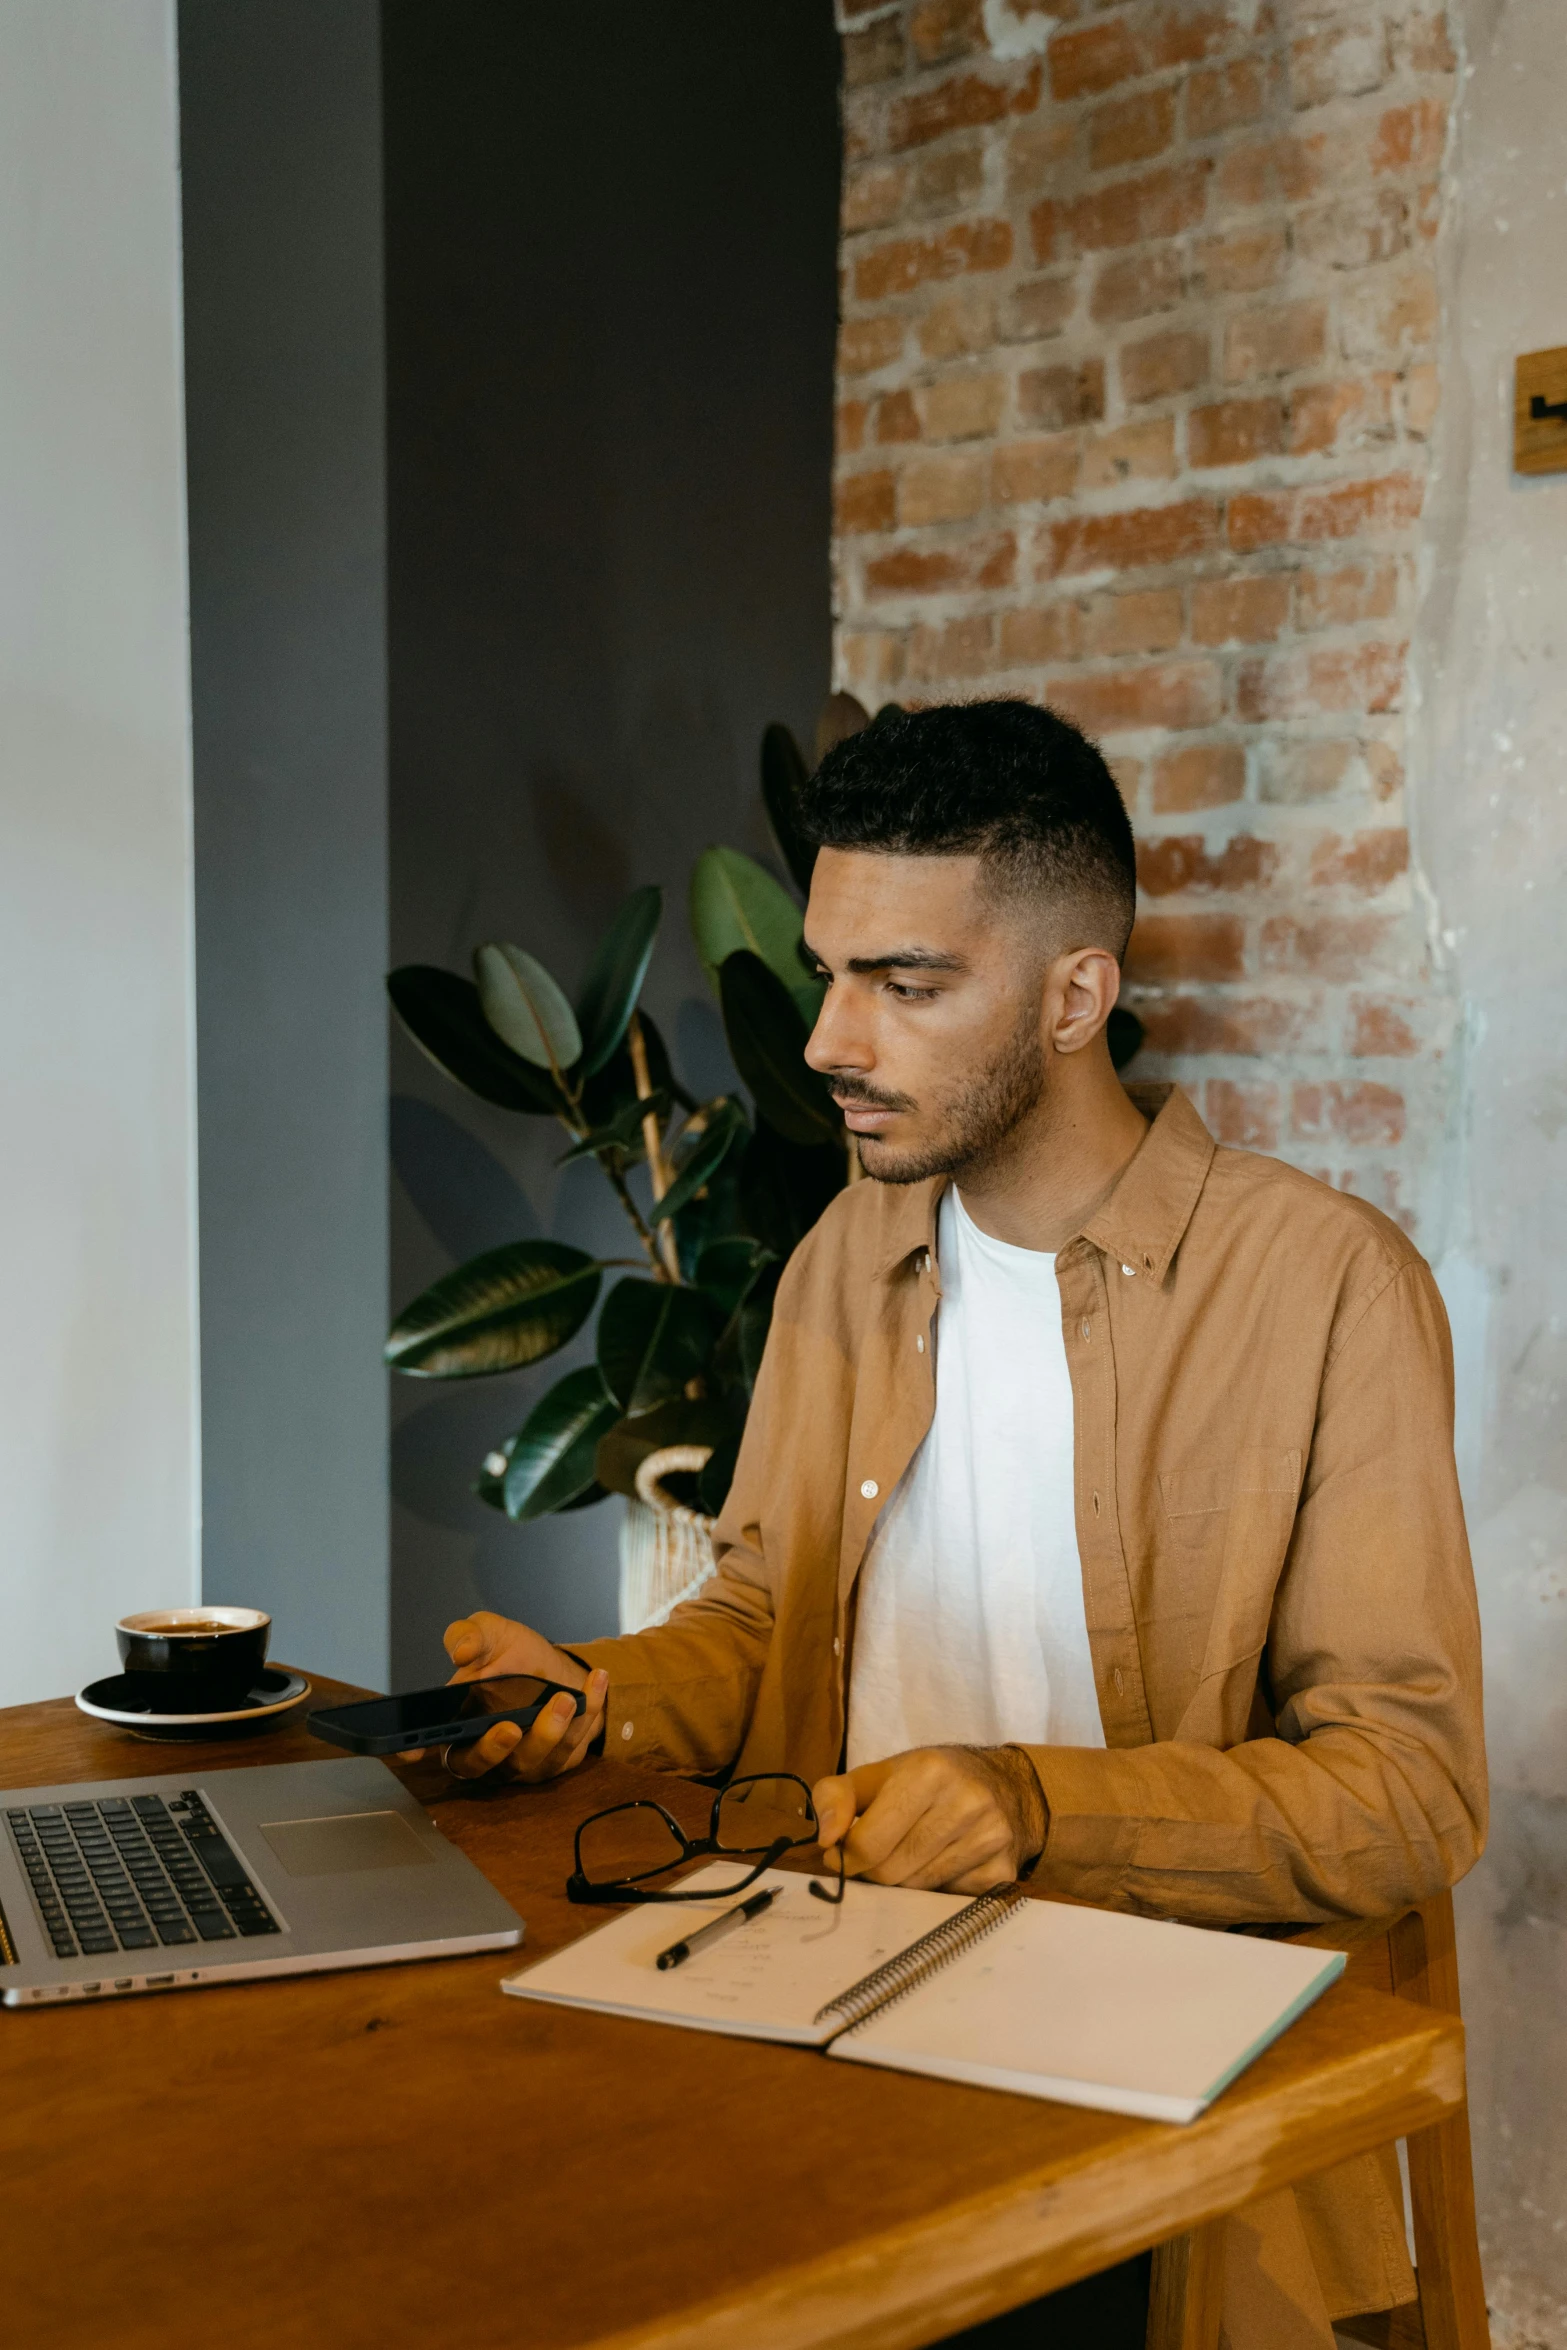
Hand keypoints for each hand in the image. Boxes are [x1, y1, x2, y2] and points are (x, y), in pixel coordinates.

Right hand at [405, 1610, 607, 1783]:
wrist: (557, 1665)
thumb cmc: (513, 1654)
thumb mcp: (490, 1633)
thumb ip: (467, 1634)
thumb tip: (460, 1651)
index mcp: (454, 1721)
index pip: (424, 1745)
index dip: (410, 1753)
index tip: (411, 1753)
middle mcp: (482, 1748)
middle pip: (478, 1766)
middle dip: (493, 1749)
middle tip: (511, 1726)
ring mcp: (519, 1762)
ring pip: (530, 1763)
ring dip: (551, 1732)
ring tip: (567, 1698)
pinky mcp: (554, 1762)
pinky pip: (570, 1750)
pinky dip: (586, 1716)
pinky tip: (595, 1683)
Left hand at [811, 1745, 1046, 1893]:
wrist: (1006, 1785)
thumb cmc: (929, 1779)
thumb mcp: (877, 1774)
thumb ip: (835, 1797)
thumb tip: (825, 1840)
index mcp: (928, 1772)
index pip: (868, 1843)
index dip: (845, 1856)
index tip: (841, 1854)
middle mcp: (966, 1803)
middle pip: (891, 1872)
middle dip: (874, 1870)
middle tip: (878, 1854)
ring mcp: (989, 1839)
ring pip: (917, 1890)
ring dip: (904, 1880)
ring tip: (911, 1854)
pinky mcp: (1003, 1871)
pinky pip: (947, 1901)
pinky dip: (936, 1889)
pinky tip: (943, 1863)